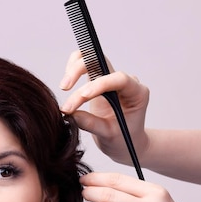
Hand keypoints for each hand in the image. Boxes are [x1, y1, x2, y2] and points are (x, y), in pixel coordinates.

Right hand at [60, 51, 150, 165]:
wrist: (126, 142)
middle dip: (80, 70)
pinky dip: (73, 69)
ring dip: (74, 67)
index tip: (82, 95)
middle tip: (65, 88)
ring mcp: (111, 79)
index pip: (119, 79)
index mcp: (136, 93)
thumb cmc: (124, 140)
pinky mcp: (99, 81)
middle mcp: (125, 82)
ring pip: (91, 58)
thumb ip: (92, 124)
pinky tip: (67, 83)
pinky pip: (86, 65)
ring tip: (64, 85)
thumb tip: (70, 113)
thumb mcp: (109, 136)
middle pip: (101, 62)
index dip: (100, 84)